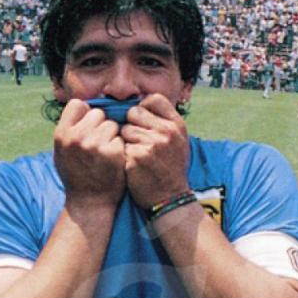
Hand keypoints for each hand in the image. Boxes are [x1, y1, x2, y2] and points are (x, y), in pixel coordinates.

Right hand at [53, 98, 125, 206]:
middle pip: (98, 113)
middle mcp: (76, 137)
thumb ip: (69, 128)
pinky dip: (119, 148)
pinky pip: (120, 138)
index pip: (77, 104)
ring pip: (112, 125)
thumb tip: (83, 105)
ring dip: (111, 136)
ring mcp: (95, 144)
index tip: (87, 127)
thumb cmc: (75, 175)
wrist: (88, 202)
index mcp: (61, 134)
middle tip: (97, 144)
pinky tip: (112, 161)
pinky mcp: (113, 152)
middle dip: (100, 125)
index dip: (85, 114)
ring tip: (104, 153)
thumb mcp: (61, 151)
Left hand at [121, 93, 191, 208]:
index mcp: (176, 125)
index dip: (143, 108)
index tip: (142, 120)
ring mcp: (151, 144)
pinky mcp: (135, 157)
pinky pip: (120, 146)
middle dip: (131, 125)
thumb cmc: (171, 168)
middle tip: (138, 141)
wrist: (170, 198)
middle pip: (133, 112)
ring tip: (138, 156)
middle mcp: (166, 132)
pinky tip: (133, 166)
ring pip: (124, 130)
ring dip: (126, 142)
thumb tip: (141, 103)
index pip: (153, 99)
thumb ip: (163, 122)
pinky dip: (123, 155)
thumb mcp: (178, 141)